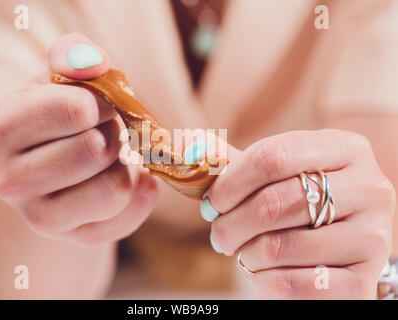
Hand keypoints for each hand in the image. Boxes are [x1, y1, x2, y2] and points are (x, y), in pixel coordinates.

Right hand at [0, 33, 156, 244]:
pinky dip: (141, 190)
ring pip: (117, 187)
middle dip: (114, 134)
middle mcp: (12, 180)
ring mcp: (42, 217)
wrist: (57, 170)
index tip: (99, 105)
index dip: (103, 102)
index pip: (77, 110)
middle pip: (97, 150)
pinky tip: (126, 177)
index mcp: (5, 127)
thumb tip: (93, 62)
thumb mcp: (61, 79)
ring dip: (127, 164)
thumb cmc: (61, 118)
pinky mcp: (77, 237)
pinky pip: (131, 213)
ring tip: (113, 158)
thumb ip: (75, 57)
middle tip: (105, 133)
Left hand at [205, 129, 395, 298]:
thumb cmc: (300, 203)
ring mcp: (373, 237)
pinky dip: (264, 282)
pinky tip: (266, 273)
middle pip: (274, 204)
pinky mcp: (364, 282)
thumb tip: (191, 146)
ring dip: (247, 254)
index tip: (210, 202)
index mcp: (345, 149)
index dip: (230, 183)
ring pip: (280, 247)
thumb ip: (236, 162)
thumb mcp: (277, 174)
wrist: (341, 246)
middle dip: (230, 225)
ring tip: (246, 252)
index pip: (273, 157)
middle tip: (218, 235)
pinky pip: (292, 284)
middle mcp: (370, 188)